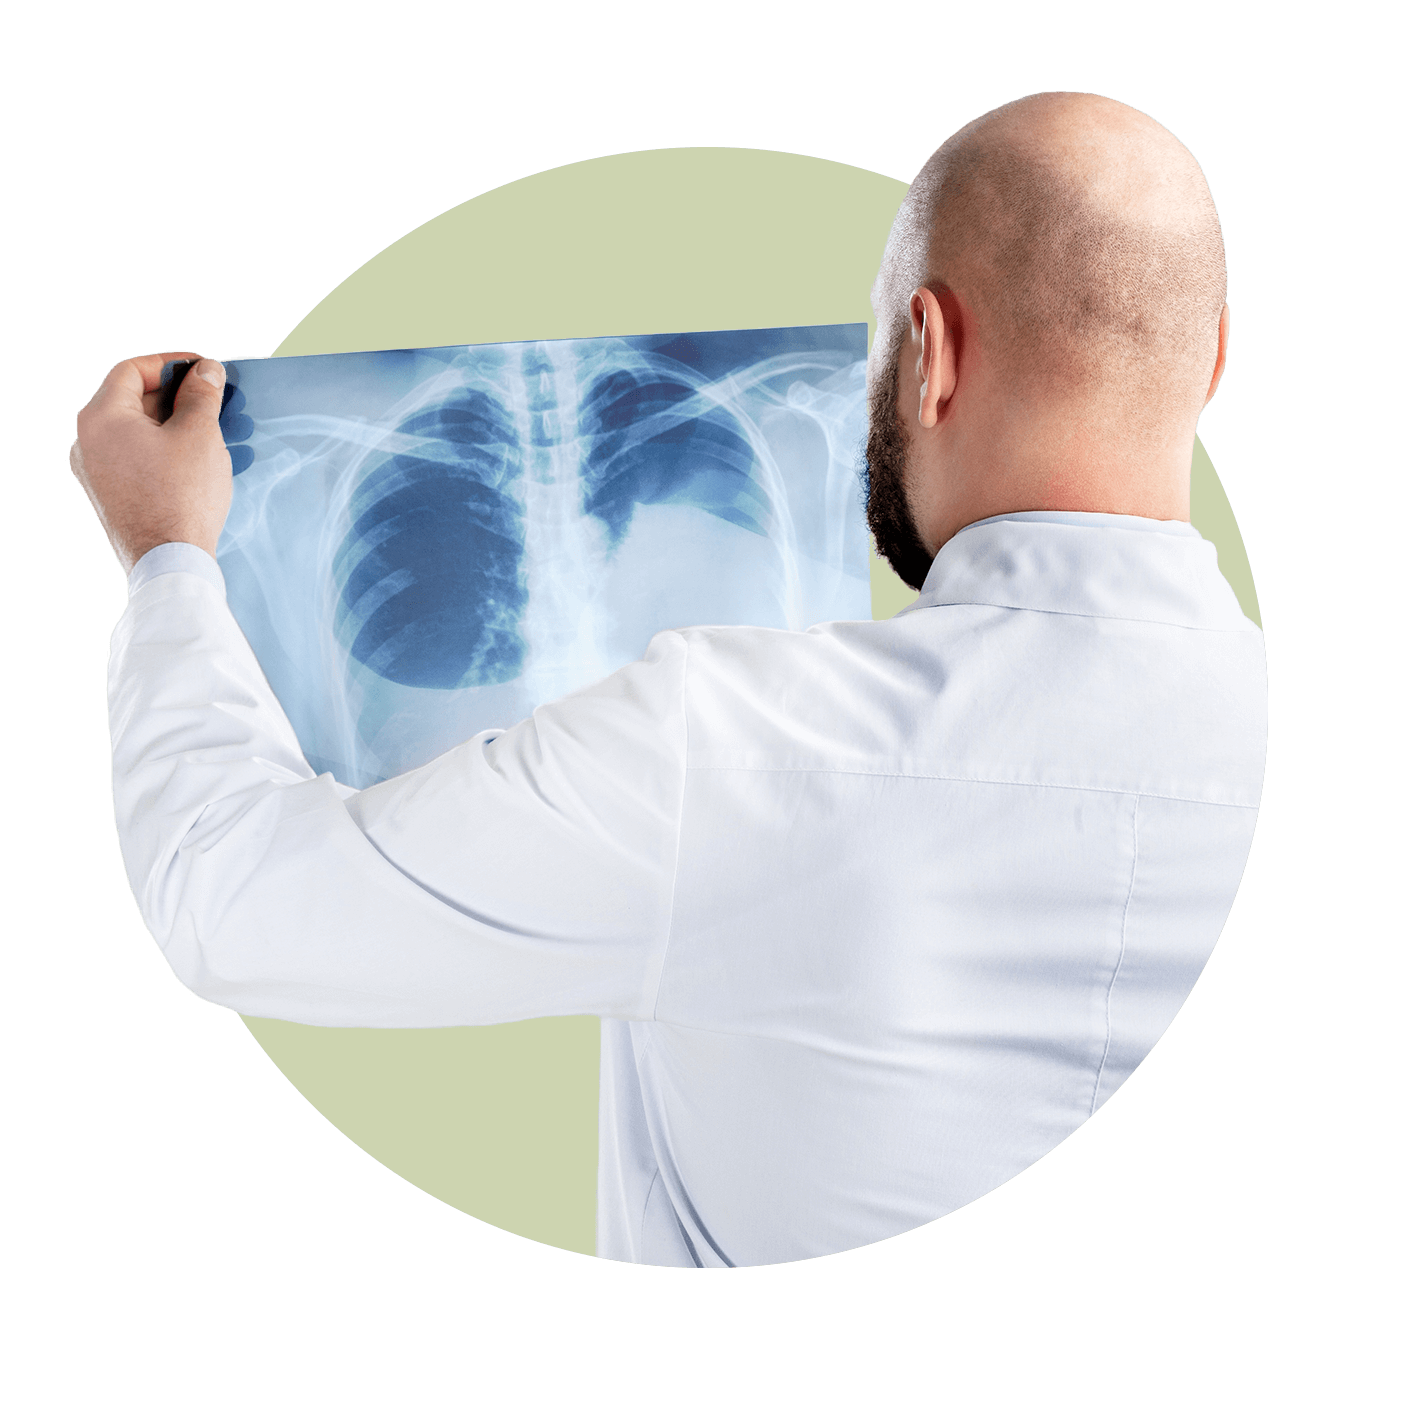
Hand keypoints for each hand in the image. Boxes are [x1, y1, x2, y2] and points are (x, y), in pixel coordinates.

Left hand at [71, 351, 233, 574]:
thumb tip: (205, 371)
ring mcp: (94, 472)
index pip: (132, 370)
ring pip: (135, 432)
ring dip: (172, 425)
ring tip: (210, 432)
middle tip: (213, 400)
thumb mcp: (200, 435)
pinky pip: (134, 458)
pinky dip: (162, 450)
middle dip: (175, 396)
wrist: (169, 562)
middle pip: (131, 400)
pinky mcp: (108, 495)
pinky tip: (193, 461)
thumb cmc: (182, 496)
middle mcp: (87, 442)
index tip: (203, 369)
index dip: (171, 364)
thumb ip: (201, 395)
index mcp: (101, 418)